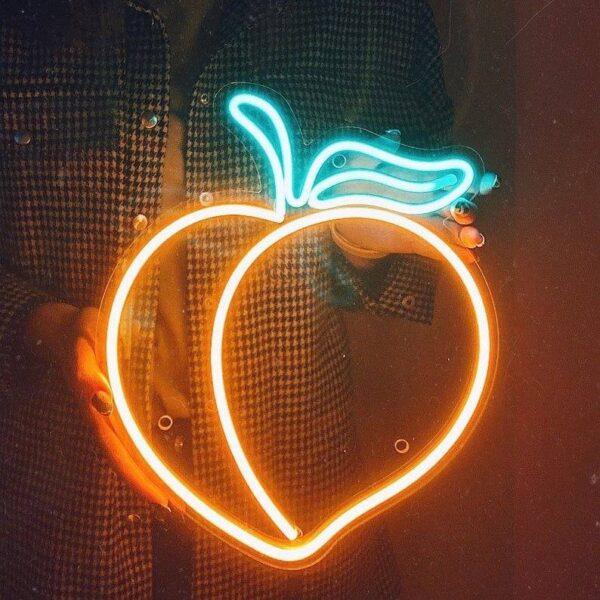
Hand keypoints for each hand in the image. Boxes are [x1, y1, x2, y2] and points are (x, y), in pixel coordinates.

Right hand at [22, 302, 168, 507]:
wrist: (60, 329)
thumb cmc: (76, 334)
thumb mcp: (82, 343)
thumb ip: (84, 368)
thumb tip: (98, 391)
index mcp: (95, 411)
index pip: (118, 453)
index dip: (139, 478)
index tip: (162, 500)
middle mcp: (101, 419)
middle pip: (126, 462)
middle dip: (150, 487)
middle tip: (180, 512)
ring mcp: (105, 415)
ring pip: (128, 454)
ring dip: (149, 477)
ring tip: (176, 499)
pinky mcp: (111, 407)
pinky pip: (128, 437)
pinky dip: (144, 455)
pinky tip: (159, 464)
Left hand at [328, 133, 484, 267]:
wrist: (341, 212)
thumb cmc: (352, 182)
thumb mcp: (359, 162)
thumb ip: (378, 151)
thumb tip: (393, 137)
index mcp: (425, 179)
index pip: (456, 179)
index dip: (476, 181)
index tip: (489, 182)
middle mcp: (430, 202)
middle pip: (458, 207)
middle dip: (467, 210)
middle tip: (466, 213)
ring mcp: (424, 223)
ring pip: (451, 230)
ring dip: (465, 235)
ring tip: (475, 239)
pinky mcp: (413, 241)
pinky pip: (436, 248)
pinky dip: (452, 253)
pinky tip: (469, 258)